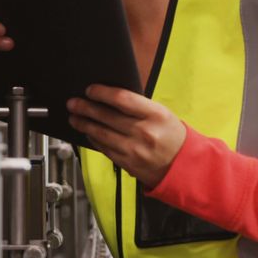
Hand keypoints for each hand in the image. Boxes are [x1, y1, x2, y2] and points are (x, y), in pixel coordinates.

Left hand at [67, 84, 186, 187]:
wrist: (184, 167)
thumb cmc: (173, 137)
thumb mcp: (162, 115)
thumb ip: (138, 107)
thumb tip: (109, 98)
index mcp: (155, 115)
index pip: (122, 99)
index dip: (102, 93)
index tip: (90, 90)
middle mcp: (144, 132)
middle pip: (107, 116)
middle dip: (85, 108)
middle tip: (73, 103)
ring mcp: (134, 149)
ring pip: (101, 134)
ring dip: (84, 124)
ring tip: (74, 117)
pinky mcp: (127, 163)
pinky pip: (104, 148)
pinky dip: (93, 139)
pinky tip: (87, 133)